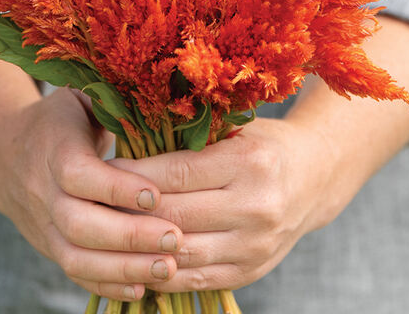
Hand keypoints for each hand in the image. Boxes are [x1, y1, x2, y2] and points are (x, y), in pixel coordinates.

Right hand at [0, 87, 184, 300]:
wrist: (5, 151)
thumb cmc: (63, 116)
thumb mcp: (81, 93)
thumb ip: (113, 95)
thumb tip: (161, 93)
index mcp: (53, 146)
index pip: (78, 173)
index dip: (115, 187)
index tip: (156, 193)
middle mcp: (42, 189)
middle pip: (77, 223)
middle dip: (128, 235)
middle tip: (175, 237)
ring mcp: (42, 223)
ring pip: (75, 256)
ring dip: (123, 267)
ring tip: (169, 267)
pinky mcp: (48, 245)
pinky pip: (74, 272)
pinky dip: (108, 284)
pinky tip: (145, 286)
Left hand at [108, 116, 332, 292]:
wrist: (313, 177)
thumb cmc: (263, 144)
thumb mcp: (234, 129)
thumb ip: (190, 139)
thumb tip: (128, 143)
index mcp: (251, 162)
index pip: (177, 174)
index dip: (134, 174)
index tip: (102, 168)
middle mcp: (257, 206)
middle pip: (174, 216)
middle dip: (129, 210)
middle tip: (94, 201)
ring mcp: (256, 246)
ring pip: (180, 253)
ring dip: (138, 246)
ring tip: (108, 231)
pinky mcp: (251, 272)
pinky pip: (195, 279)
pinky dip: (161, 271)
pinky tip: (136, 257)